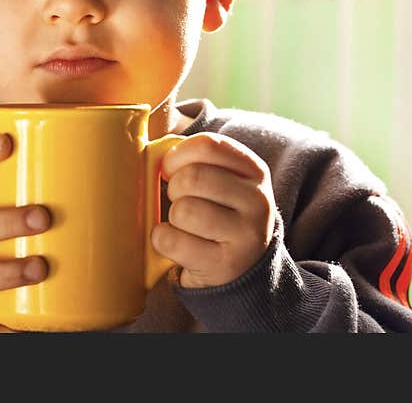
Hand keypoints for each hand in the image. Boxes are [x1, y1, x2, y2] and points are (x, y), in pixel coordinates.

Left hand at [151, 133, 275, 288]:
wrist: (242, 269)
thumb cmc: (219, 213)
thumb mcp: (222, 181)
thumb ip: (194, 158)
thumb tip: (154, 142)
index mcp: (254, 171)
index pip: (207, 146)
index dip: (177, 156)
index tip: (171, 170)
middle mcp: (257, 200)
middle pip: (193, 177)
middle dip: (174, 189)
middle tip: (180, 201)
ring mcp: (246, 234)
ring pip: (184, 210)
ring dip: (172, 218)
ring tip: (184, 225)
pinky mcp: (225, 264)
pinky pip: (173, 241)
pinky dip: (162, 240)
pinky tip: (176, 243)